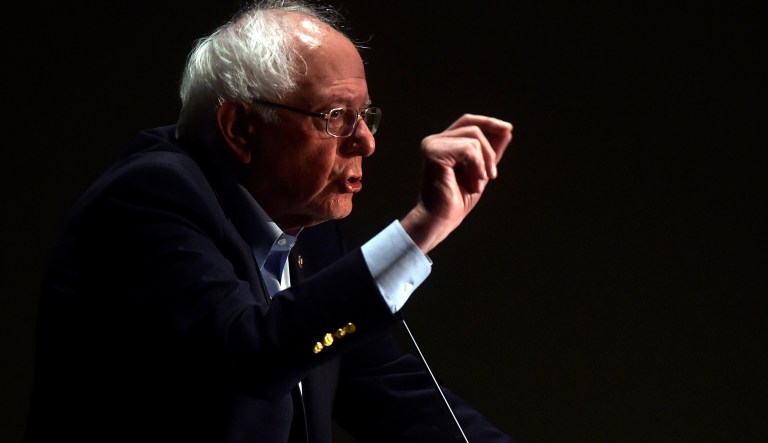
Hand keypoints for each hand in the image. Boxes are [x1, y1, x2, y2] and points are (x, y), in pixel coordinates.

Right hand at [401, 114, 512, 252]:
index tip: (508, 128)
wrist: (441, 219)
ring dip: (483, 164)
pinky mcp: (433, 153)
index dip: (488, 122)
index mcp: (443, 143)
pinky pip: (468, 149)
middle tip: (492, 175)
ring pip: (473, 139)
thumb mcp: (481, 171)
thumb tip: (507, 130)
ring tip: (478, 184)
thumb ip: (491, 152)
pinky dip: (477, 167)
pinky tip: (474, 183)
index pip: (468, 122)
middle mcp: (434, 141)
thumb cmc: (457, 199)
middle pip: (474, 128)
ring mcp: (432, 145)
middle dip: (489, 151)